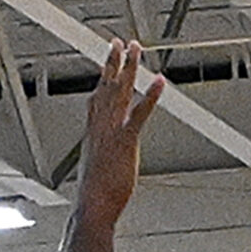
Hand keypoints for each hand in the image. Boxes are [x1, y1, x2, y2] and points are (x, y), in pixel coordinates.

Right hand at [72, 37, 163, 230]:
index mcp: (92, 136)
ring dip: (130, 68)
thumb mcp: (95, 179)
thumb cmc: (93, 201)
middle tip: (121, 42)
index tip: (107, 65)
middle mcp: (100, 129)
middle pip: (107, 87)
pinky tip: (159, 81)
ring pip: (120, 92)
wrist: (91, 209)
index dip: (102, 80)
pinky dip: (150, 96)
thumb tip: (99, 176)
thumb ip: (100, 168)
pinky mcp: (126, 142)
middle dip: (114, 63)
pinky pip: (140, 113)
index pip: (97, 100)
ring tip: (137, 48)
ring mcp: (112, 133)